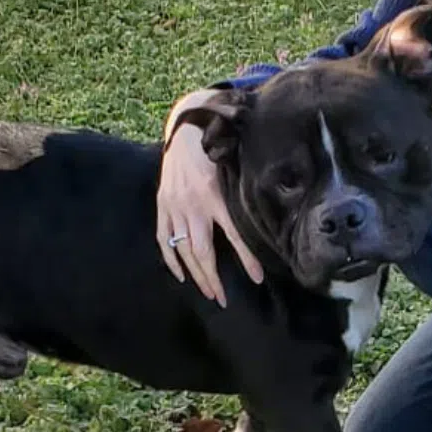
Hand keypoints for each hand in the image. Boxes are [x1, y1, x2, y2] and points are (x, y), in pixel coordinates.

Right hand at [156, 91, 263, 306]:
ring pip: (182, 250)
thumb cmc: (216, 150)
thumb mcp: (235, 170)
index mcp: (214, 196)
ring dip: (195, 275)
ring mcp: (174, 208)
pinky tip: (181, 276)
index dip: (245, 258)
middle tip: (223, 299)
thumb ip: (246, 194)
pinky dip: (171, 260)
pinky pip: (163, 239)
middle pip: (201, 252)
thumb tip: (269, 218)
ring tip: (208, 292)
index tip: (257, 278)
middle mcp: (192, 205)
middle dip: (213, 278)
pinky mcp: (162, 206)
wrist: (185, 132)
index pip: (233, 236)